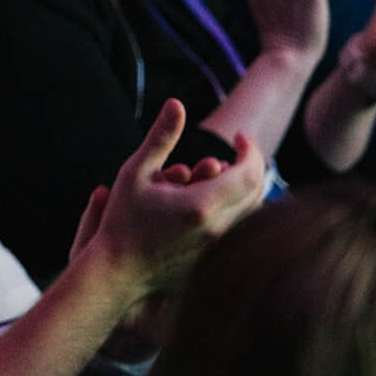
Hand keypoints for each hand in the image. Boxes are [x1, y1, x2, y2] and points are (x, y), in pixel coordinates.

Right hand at [79, 99, 265, 295]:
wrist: (118, 273)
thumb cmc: (122, 221)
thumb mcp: (136, 172)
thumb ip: (161, 137)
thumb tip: (176, 103)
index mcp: (202, 206)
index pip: (248, 172)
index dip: (250, 150)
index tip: (239, 136)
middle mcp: (218, 230)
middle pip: (258, 190)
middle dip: (252, 164)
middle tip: (238, 149)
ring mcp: (221, 249)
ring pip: (255, 212)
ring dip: (248, 186)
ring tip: (228, 171)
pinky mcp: (218, 260)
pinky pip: (243, 229)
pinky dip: (241, 207)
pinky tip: (223, 197)